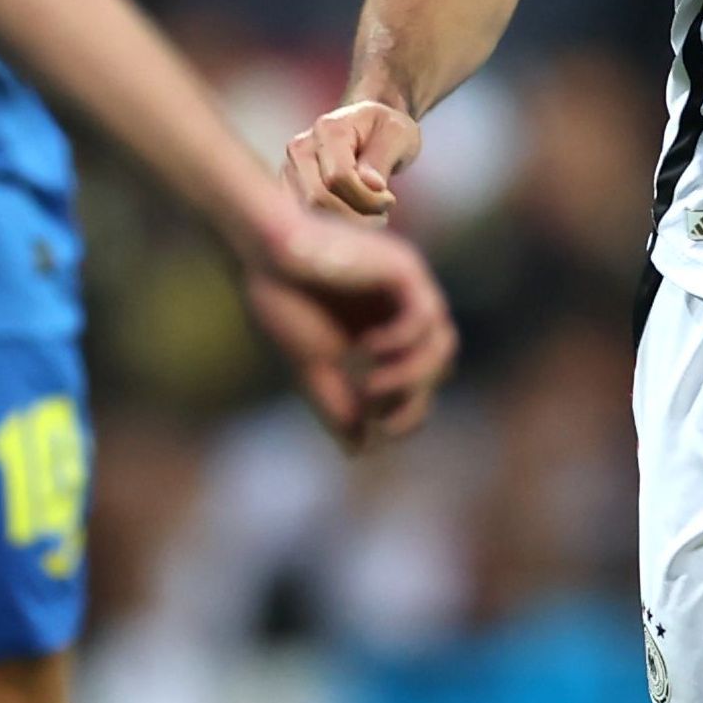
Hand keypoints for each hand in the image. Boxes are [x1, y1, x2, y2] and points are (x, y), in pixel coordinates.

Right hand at [239, 209, 456, 449]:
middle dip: (413, 396)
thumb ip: (337, 404)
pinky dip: (402, 340)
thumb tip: (360, 449)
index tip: (378, 429)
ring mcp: (407, 286)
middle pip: (439, 364)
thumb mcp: (312, 366)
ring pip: (442, 343)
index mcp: (384, 330)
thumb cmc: (279, 299)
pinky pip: (425, 314)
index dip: (408, 410)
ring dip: (411, 374)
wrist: (260, 253)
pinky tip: (367, 348)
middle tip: (378, 414)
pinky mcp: (403, 267)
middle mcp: (403, 308)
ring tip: (370, 388)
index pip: (420, 380)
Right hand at [280, 99, 424, 218]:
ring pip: (309, 215)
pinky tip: (352, 223)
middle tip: (381, 214)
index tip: (389, 200)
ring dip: (345, 226)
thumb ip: (382, 159)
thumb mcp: (397, 135)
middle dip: (356, 216)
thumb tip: (371, 185)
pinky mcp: (288, 190)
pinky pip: (305, 221)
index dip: (367, 198)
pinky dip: (331, 230)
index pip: (338, 177)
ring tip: (369, 217)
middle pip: (318, 200)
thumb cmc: (385, 131)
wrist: (369, 128)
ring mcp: (290, 170)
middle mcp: (301, 148)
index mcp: (328, 129)